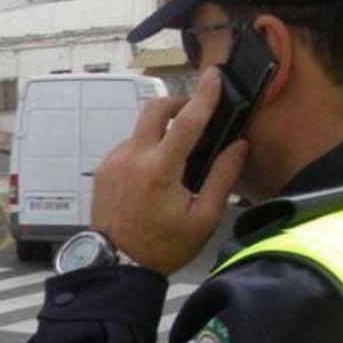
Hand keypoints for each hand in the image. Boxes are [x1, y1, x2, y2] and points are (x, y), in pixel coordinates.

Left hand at [91, 68, 248, 274]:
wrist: (116, 265)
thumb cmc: (162, 247)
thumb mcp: (202, 217)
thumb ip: (222, 177)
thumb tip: (238, 146)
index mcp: (159, 170)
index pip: (186, 120)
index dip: (204, 95)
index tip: (214, 76)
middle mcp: (132, 158)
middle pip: (154, 109)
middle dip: (176, 102)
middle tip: (194, 113)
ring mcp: (113, 162)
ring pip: (140, 130)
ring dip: (160, 131)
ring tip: (176, 157)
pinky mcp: (103, 170)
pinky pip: (128, 147)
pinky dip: (145, 149)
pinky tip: (154, 173)